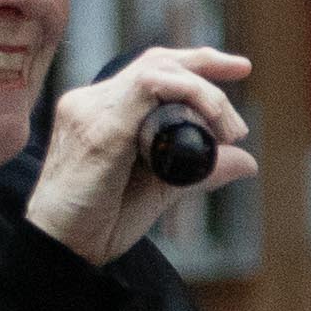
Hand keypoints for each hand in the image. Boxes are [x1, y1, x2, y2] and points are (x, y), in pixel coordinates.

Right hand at [24, 48, 252, 265]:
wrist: (62, 248)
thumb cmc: (101, 222)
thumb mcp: (164, 189)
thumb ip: (201, 169)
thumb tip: (248, 161)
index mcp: (100, 111)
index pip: (149, 70)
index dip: (194, 62)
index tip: (238, 68)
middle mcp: (90, 102)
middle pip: (155, 62)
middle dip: (205, 62)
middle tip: (242, 73)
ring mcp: (90, 110)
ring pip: (157, 71)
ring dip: (204, 92)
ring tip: (230, 129)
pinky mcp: (99, 128)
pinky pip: (148, 89)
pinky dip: (188, 95)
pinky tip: (211, 121)